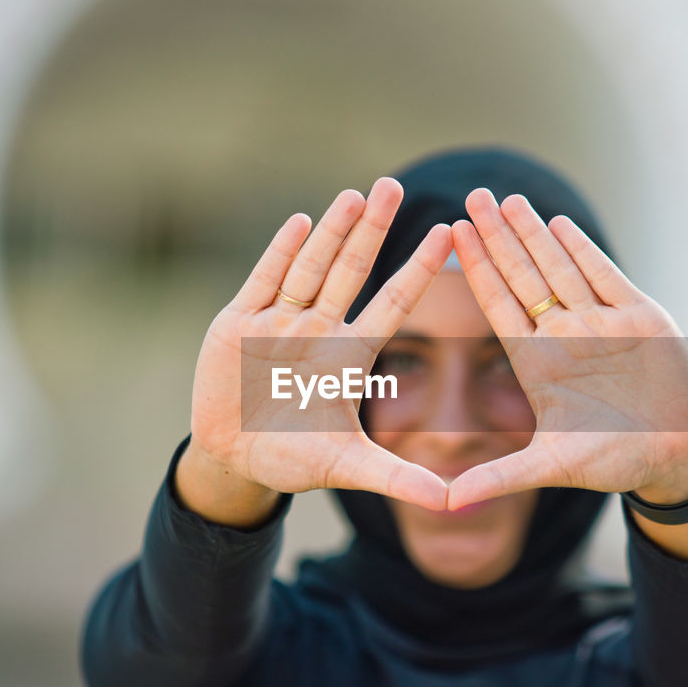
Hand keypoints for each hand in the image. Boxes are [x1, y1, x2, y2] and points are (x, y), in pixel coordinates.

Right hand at [189, 178, 450, 511]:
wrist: (233, 458)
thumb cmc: (294, 458)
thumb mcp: (349, 467)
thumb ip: (398, 478)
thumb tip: (454, 502)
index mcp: (349, 356)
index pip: (392, 304)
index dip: (418, 270)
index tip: (448, 234)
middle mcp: (319, 330)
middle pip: (351, 271)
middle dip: (371, 229)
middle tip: (393, 184)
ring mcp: (279, 322)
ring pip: (310, 267)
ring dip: (331, 232)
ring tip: (355, 195)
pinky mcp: (239, 323)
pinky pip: (264, 280)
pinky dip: (281, 253)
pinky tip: (301, 221)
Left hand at [445, 189, 687, 510]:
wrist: (674, 456)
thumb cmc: (611, 462)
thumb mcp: (550, 467)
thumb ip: (500, 477)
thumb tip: (447, 504)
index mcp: (537, 362)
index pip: (499, 306)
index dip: (477, 270)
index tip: (449, 234)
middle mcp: (564, 335)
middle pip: (524, 276)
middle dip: (498, 237)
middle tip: (472, 196)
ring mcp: (601, 323)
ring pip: (560, 268)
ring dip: (534, 233)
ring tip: (507, 199)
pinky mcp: (640, 317)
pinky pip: (606, 276)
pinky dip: (583, 250)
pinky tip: (558, 224)